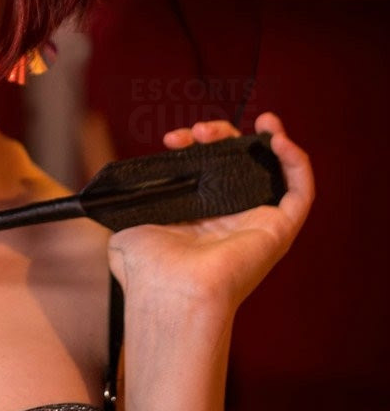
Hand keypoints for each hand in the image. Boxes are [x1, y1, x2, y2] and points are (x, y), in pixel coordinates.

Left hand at [105, 113, 313, 316]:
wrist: (169, 290)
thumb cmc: (147, 268)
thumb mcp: (128, 226)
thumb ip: (128, 205)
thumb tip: (109, 191)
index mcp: (200, 217)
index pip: (209, 168)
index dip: (195, 145)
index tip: (172, 140)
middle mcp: (232, 219)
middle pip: (241, 164)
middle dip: (222, 136)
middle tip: (199, 132)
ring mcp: (257, 223)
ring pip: (276, 173)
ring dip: (270, 141)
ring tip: (260, 121)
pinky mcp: (280, 229)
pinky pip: (300, 190)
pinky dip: (296, 160)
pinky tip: (278, 139)